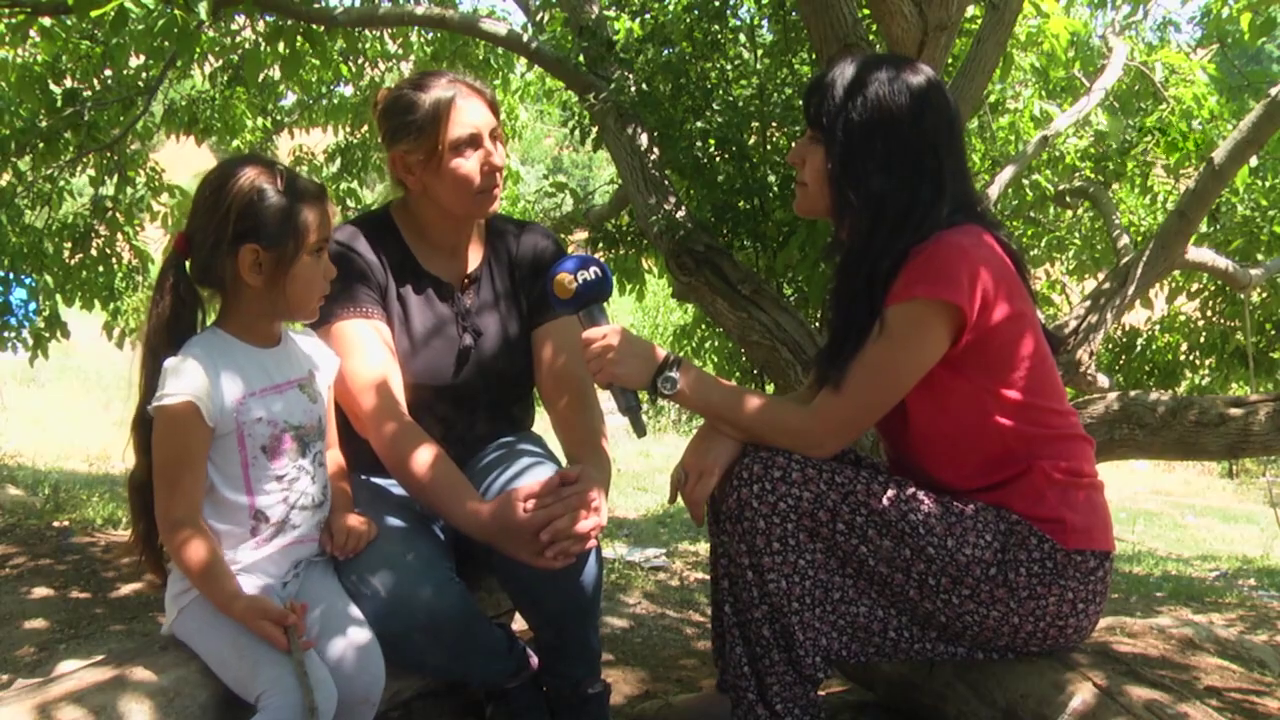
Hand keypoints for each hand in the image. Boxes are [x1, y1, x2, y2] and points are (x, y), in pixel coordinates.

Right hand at [228, 594, 310, 653]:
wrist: (239, 604)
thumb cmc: (252, 608)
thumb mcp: (267, 610)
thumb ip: (281, 616)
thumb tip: (294, 622)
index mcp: (274, 635)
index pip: (290, 645)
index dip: (302, 645)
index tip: (313, 642)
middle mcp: (277, 634)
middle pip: (295, 632)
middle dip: (300, 619)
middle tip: (295, 605)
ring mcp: (278, 628)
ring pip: (294, 624)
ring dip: (297, 613)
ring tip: (292, 602)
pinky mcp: (277, 621)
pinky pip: (290, 619)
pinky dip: (295, 611)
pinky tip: (295, 602)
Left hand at [322, 509, 377, 559]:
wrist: (343, 509)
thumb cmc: (334, 522)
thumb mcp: (325, 530)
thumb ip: (326, 541)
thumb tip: (330, 551)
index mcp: (341, 523)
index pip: (341, 539)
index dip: (338, 548)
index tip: (336, 554)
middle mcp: (355, 523)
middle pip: (353, 541)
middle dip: (347, 551)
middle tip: (343, 556)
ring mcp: (365, 523)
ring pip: (363, 540)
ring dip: (357, 549)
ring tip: (351, 553)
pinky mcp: (372, 524)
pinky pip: (372, 534)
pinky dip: (368, 541)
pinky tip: (361, 544)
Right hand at [479, 469, 597, 570]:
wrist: (482, 525)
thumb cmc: (501, 505)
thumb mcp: (518, 493)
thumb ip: (541, 488)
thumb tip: (560, 478)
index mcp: (529, 522)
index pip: (558, 512)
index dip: (576, 504)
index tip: (591, 497)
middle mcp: (531, 540)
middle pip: (562, 533)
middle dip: (582, 524)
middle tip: (598, 517)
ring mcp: (530, 553)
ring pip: (560, 551)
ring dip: (578, 545)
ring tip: (594, 538)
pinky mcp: (528, 560)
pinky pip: (548, 563)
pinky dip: (562, 560)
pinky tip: (575, 556)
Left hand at [581, 324, 665, 391]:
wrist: (659, 368)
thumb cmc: (645, 354)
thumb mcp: (626, 337)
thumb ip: (609, 338)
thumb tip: (590, 345)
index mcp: (612, 331)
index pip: (585, 337)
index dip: (586, 347)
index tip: (593, 354)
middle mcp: (608, 342)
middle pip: (586, 353)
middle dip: (592, 362)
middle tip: (603, 367)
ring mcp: (608, 357)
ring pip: (590, 367)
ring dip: (597, 373)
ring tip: (609, 375)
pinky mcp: (610, 372)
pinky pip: (597, 379)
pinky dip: (603, 383)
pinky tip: (612, 382)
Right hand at [672, 423, 743, 526]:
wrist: (726, 417)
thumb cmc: (735, 442)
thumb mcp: (732, 465)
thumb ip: (724, 483)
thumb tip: (719, 500)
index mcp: (710, 471)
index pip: (697, 499)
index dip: (696, 513)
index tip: (699, 524)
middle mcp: (696, 466)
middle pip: (688, 494)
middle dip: (691, 509)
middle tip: (697, 520)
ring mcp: (689, 460)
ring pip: (681, 486)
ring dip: (685, 499)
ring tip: (691, 509)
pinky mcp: (687, 455)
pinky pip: (676, 474)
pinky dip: (674, 487)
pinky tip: (672, 499)